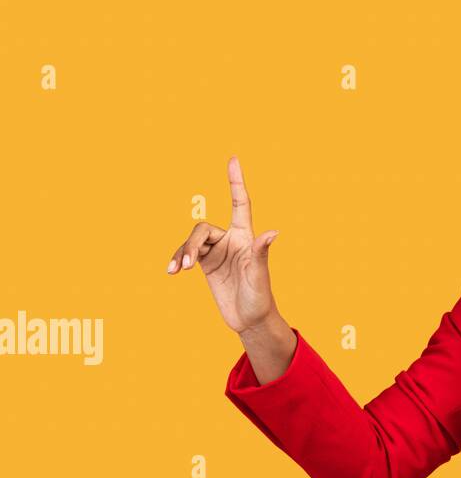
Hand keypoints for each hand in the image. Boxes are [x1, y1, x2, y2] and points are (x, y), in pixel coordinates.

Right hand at [166, 156, 281, 335]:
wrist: (249, 318)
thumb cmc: (260, 296)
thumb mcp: (260, 276)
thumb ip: (261, 253)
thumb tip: (273, 232)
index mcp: (246, 237)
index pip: (240, 203)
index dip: (236, 182)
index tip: (233, 159)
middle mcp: (231, 240)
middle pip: (203, 229)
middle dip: (191, 244)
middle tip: (186, 265)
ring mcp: (217, 251)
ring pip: (192, 241)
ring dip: (181, 253)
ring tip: (176, 270)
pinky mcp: (205, 264)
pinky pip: (185, 255)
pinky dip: (176, 260)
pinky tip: (170, 271)